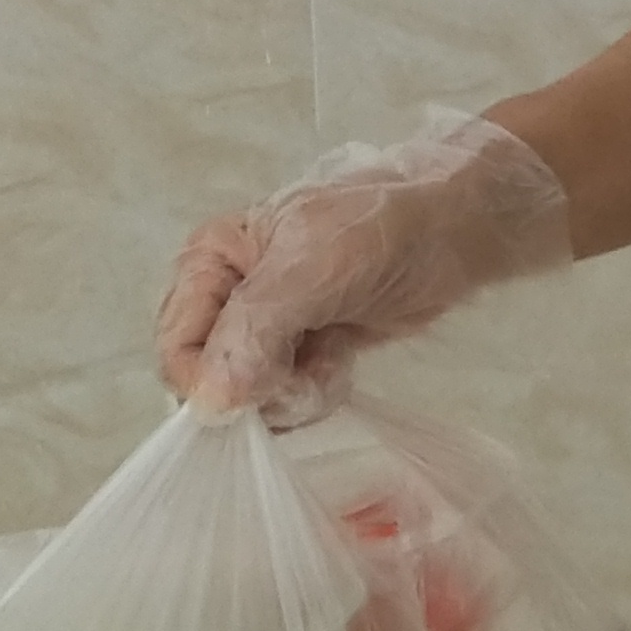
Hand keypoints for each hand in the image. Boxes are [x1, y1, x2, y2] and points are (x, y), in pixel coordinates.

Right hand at [154, 115, 570, 425]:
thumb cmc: (378, 230)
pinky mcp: (303, 353)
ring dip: (292, 394)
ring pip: (248, 397)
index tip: (259, 393)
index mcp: (211, 260)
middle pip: (209, 379)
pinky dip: (315, 392)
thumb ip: (255, 331)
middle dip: (258, 389)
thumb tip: (210, 400)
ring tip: (331, 362)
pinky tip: (342, 362)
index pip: (177, 344)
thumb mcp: (310, 270)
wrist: (452, 232)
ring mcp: (267, 329)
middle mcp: (229, 297)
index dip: (207, 382)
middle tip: (305, 373)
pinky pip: (287, 398)